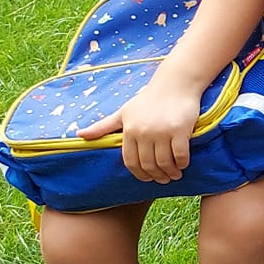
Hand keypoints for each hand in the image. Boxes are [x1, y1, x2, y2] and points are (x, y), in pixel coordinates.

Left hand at [81, 72, 200, 182]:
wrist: (175, 84)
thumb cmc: (148, 99)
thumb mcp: (123, 112)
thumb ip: (103, 126)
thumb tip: (79, 135)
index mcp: (129, 130)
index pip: (130, 161)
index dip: (139, 174)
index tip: (148, 178)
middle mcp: (143, 132)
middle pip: (148, 164)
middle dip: (157, 176)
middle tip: (164, 179)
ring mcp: (162, 132)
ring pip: (164, 162)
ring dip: (170, 173)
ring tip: (175, 175)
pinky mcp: (180, 130)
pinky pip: (180, 154)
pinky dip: (182, 163)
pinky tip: (183, 164)